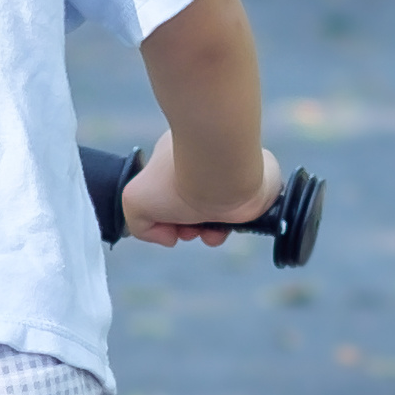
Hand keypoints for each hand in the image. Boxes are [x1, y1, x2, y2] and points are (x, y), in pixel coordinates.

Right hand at [118, 136, 280, 244]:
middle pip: (194, 206)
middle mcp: (207, 164)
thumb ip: (140, 223)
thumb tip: (169, 237)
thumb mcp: (135, 201)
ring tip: (206, 232)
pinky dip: (230, 228)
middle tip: (186, 229)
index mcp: (179, 156)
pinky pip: (243, 215)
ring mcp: (234, 175)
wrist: (223, 174)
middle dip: (188, 226)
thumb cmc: (178, 180)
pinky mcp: (259, 186)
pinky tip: (221, 229)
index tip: (169, 225)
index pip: (171, 190)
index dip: (167, 216)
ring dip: (209, 232)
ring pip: (219, 213)